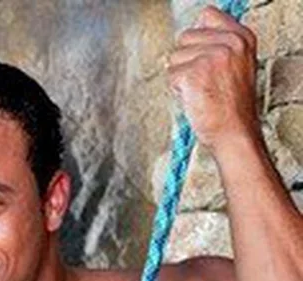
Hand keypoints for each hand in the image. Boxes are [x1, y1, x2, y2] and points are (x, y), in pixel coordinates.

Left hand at [167, 6, 259, 150]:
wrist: (234, 133)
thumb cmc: (232, 108)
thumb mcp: (237, 66)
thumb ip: (218, 46)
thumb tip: (187, 40)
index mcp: (241, 37)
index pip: (206, 16)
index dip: (197, 39)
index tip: (202, 59)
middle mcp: (228, 43)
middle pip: (184, 38)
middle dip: (187, 62)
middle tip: (204, 83)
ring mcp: (211, 57)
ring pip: (174, 58)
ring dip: (181, 77)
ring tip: (201, 92)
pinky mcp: (194, 73)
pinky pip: (171, 76)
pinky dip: (177, 90)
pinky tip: (194, 98)